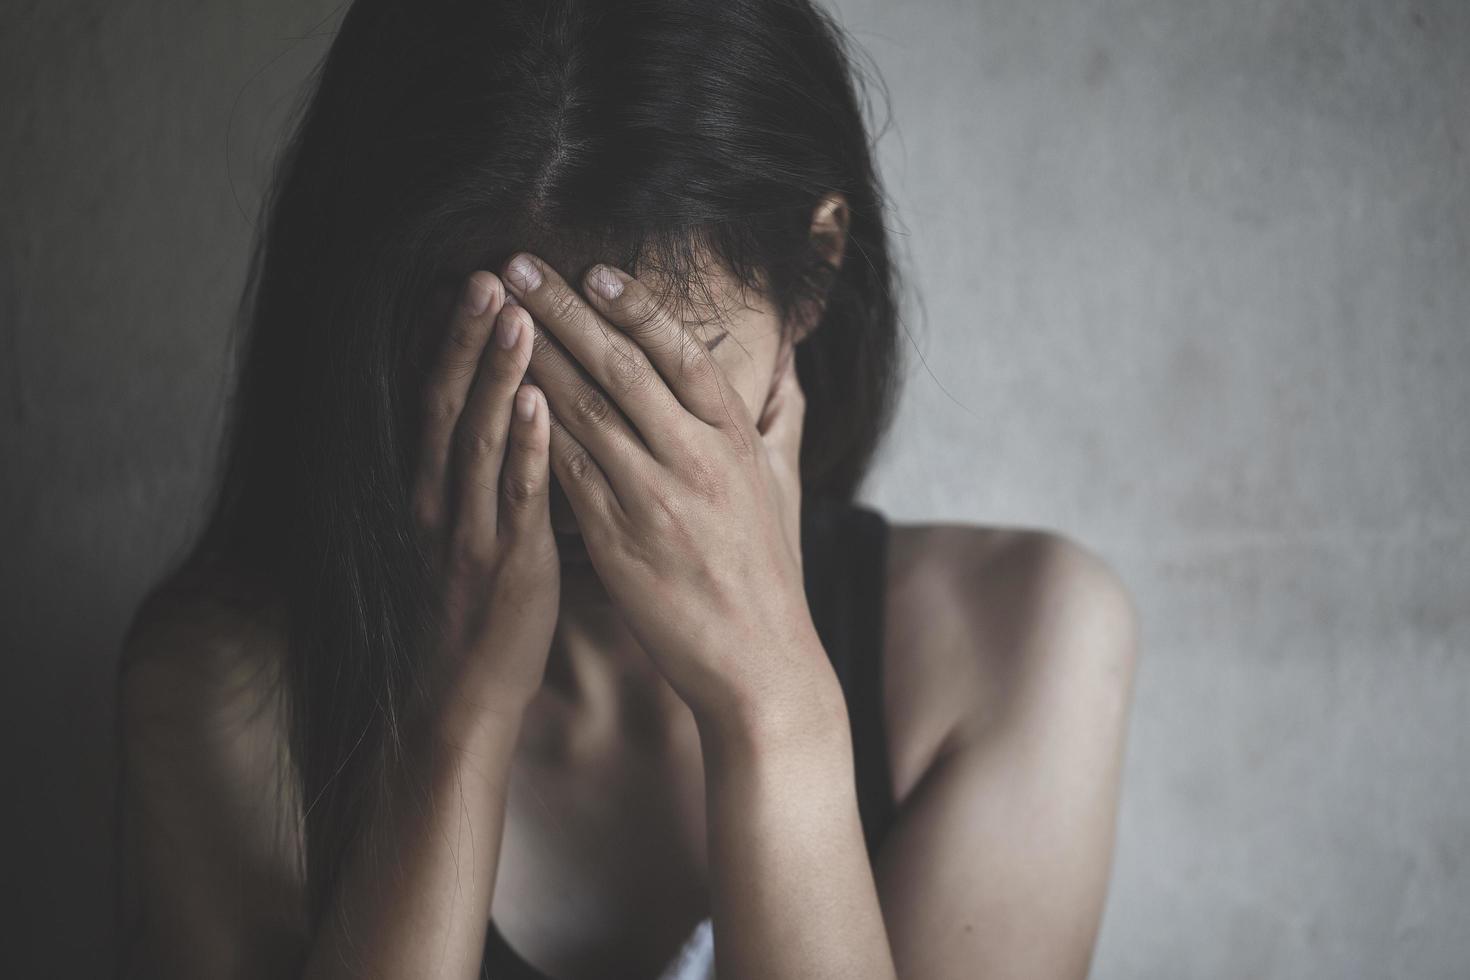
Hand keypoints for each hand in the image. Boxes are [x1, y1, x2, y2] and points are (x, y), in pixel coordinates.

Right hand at [410, 270, 559, 737]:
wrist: (458, 696)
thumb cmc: (476, 611)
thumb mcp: (472, 534)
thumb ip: (484, 478)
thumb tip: (514, 423)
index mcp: (437, 488)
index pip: (443, 397)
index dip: (457, 340)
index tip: (480, 283)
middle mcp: (441, 499)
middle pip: (451, 402)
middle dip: (472, 337)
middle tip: (494, 274)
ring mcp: (469, 530)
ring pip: (478, 438)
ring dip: (496, 374)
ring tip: (518, 315)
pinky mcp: (504, 564)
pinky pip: (513, 498)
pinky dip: (523, 448)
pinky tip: (537, 404)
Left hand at [500, 253, 835, 728]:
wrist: (758, 658)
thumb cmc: (768, 568)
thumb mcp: (783, 483)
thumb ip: (781, 418)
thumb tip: (788, 365)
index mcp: (735, 438)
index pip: (681, 354)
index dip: (635, 307)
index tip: (593, 270)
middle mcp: (696, 458)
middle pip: (621, 367)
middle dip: (563, 310)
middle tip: (518, 265)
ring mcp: (654, 498)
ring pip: (584, 411)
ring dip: (533, 356)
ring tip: (494, 315)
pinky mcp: (617, 539)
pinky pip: (566, 471)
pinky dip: (533, 429)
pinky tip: (500, 395)